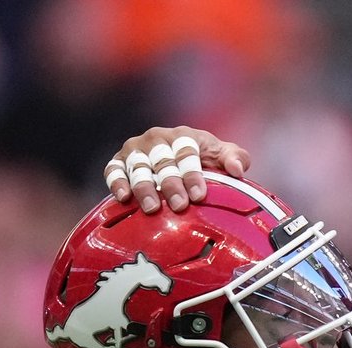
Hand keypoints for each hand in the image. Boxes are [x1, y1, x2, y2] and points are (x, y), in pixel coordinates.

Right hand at [104, 125, 250, 213]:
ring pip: (138, 167)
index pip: (187, 153)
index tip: (199, 195)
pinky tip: (123, 198)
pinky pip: (113, 170)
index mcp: (183, 136)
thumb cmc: (205, 159)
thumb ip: (235, 158)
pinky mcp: (119, 161)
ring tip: (152, 208)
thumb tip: (238, 169)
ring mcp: (136, 150)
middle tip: (179, 205)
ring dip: (144, 187)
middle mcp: (157, 139)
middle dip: (171, 184)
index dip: (192, 174)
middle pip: (163, 162)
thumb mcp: (222, 155)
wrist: (180, 160)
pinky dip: (117, 182)